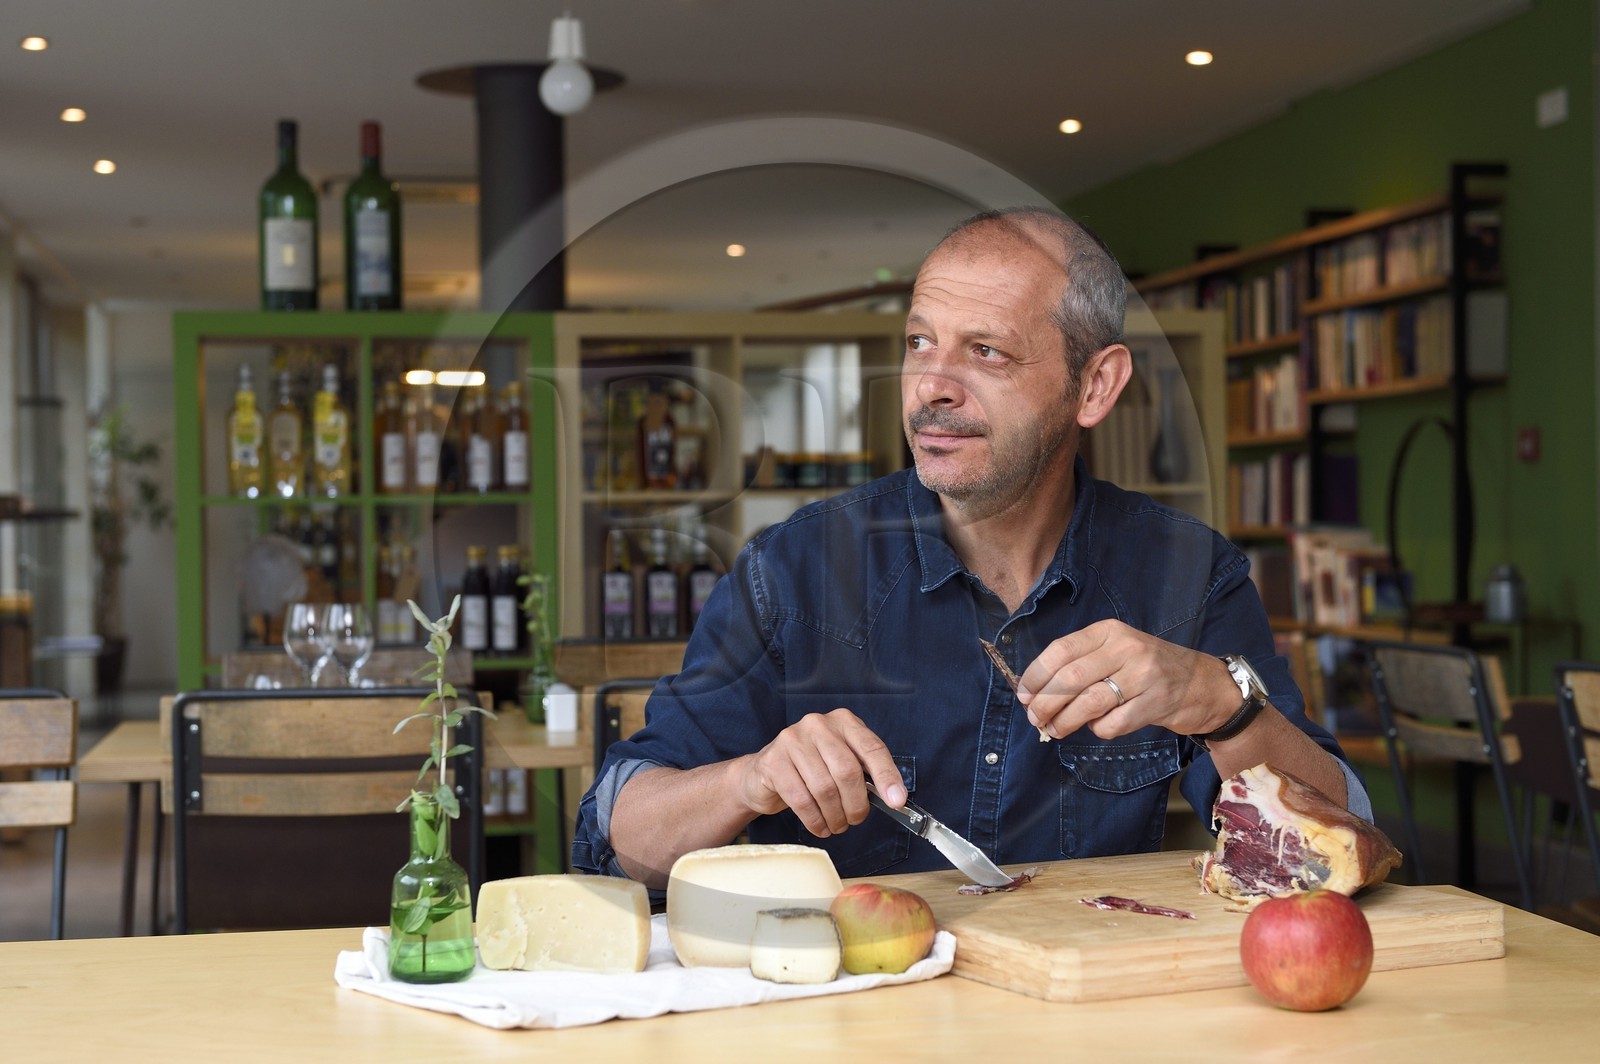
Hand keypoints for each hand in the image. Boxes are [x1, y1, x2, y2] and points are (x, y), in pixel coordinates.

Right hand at [737, 709, 905, 837]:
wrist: (765, 774)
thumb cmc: (811, 770)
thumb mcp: (840, 762)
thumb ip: (864, 772)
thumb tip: (893, 798)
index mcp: (843, 721)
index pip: (872, 748)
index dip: (887, 776)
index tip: (897, 801)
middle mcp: (818, 724)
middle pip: (847, 771)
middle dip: (856, 804)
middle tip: (855, 820)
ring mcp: (792, 740)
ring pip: (825, 788)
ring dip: (835, 816)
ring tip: (837, 825)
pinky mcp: (773, 762)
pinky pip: (802, 800)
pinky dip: (815, 820)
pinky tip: (820, 826)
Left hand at [1014, 619, 1238, 740]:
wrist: (1204, 684)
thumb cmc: (1148, 668)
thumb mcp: (1116, 651)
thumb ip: (1081, 663)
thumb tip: (1035, 691)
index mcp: (1109, 632)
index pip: (1061, 650)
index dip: (1036, 675)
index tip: (1023, 695)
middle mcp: (1126, 649)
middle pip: (1070, 678)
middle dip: (1044, 703)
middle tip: (1034, 719)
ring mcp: (1143, 676)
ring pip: (1088, 703)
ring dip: (1063, 721)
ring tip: (1054, 730)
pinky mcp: (1156, 704)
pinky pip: (1112, 724)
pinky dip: (1097, 730)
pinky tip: (1097, 727)